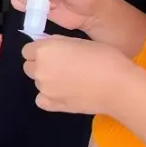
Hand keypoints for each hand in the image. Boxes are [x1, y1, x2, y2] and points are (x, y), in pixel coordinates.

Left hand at [22, 35, 139, 115]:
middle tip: (62, 66)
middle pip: (29, 66)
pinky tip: (64, 94)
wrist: (118, 86)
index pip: (28, 50)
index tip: (53, 53)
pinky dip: (49, 97)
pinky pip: (42, 99)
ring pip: (38, 82)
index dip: (40, 50)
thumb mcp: (77, 41)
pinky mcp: (53, 105)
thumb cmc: (103, 57)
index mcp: (44, 50)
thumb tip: (49, 49)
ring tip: (70, 80)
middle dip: (41, 65)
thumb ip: (57, 44)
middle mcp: (39, 69)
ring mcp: (45, 89)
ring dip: (48, 80)